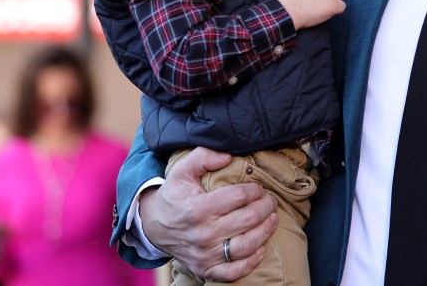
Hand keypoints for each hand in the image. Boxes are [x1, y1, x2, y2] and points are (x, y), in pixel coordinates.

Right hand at [140, 148, 278, 281]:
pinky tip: (260, 248)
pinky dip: (251, 262)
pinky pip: (234, 271)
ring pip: (247, 245)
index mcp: (199, 208)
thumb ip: (204, 156)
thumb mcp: (183, 170)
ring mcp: (205, 254)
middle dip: (266, 207)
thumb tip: (228, 155)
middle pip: (248, 219)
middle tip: (271, 201)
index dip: (255, 191)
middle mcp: (203, 233)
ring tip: (272, 219)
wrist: (154, 226)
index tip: (259, 188)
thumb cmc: (174, 195)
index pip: (239, 197)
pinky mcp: (206, 269)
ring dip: (266, 231)